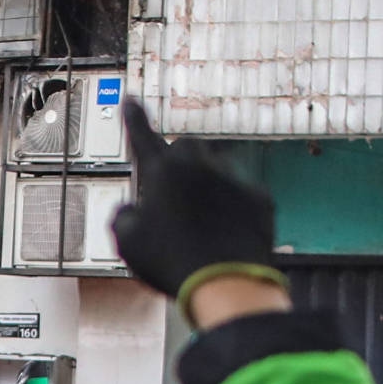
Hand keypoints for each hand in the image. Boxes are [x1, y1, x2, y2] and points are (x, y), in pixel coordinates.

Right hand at [109, 100, 283, 312]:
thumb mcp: (127, 243)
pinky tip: (226, 232)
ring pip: (217, 168)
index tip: (132, 100)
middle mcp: (199, 167)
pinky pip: (242, 192)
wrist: (226, 283)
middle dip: (178, 161)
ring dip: (207, 185)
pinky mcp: (259, 198)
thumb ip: (123, 216)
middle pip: (187, 146)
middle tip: (171, 191)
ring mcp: (233, 179)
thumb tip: (131, 209)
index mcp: (163, 172)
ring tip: (201, 222)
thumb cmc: (172, 262)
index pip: (143, 136)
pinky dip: (233, 206)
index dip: (135, 118)